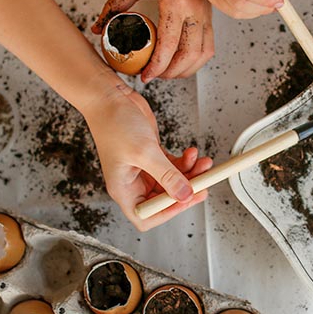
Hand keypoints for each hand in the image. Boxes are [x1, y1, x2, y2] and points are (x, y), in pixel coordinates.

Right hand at [84, 82, 212, 230]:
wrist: (109, 97)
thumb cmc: (113, 123)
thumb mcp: (144, 152)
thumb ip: (167, 175)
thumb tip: (184, 195)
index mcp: (123, 189)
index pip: (145, 216)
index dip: (167, 212)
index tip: (185, 200)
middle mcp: (133, 182)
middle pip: (164, 199)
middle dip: (185, 190)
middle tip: (203, 182)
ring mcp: (143, 169)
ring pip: (173, 181)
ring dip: (190, 174)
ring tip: (202, 162)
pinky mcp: (152, 155)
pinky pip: (173, 166)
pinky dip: (185, 162)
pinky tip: (191, 153)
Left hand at [91, 0, 212, 82]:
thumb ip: (116, 5)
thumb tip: (98, 28)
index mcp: (177, 1)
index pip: (168, 45)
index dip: (156, 66)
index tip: (144, 76)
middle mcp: (197, 9)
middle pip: (189, 55)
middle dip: (170, 73)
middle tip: (153, 76)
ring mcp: (207, 12)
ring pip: (203, 54)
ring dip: (186, 69)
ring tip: (167, 73)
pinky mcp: (211, 13)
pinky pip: (208, 44)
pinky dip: (196, 58)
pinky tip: (181, 61)